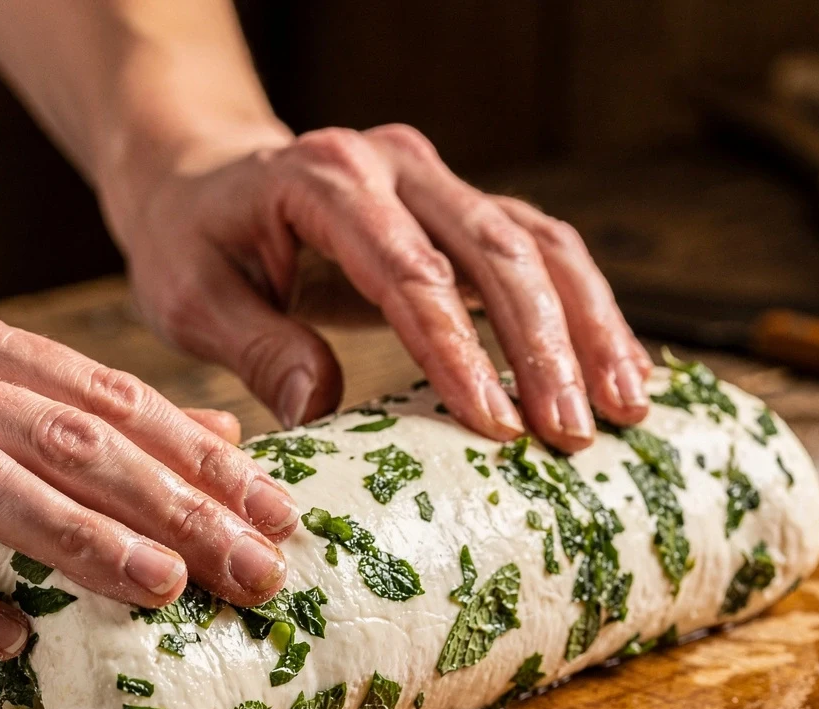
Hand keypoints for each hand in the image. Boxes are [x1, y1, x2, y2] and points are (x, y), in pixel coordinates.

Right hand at [0, 284, 299, 657]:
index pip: (102, 395)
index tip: (275, 512)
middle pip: (63, 435)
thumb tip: (200, 435)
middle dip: (172, 504)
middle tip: (253, 567)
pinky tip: (9, 636)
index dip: (199, 455)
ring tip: (163, 592)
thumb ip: (56, 400)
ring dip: (80, 539)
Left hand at [103, 123, 653, 451]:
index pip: (410, 270)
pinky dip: (586, 312)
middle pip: (497, 248)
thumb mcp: (192, 297)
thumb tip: (323, 406)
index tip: (496, 424)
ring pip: (540, 244)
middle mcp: (398, 165)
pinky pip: (543, 252)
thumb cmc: (193, 243)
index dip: (458, 349)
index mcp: (328, 179)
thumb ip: (257, 346)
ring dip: (589, 327)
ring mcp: (440, 183)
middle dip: (545, 346)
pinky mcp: (465, 211)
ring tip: (626, 409)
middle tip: (575, 432)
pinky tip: (624, 373)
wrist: (203, 183)